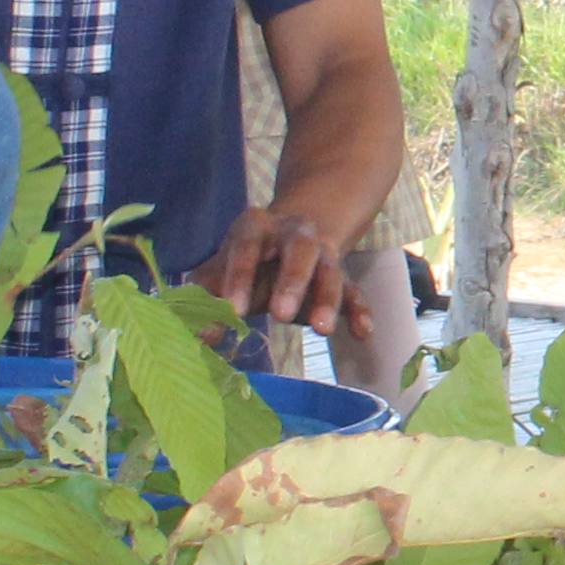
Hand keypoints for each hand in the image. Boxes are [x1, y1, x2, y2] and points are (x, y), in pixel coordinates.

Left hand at [202, 202, 354, 339]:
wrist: (288, 235)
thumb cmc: (246, 260)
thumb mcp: (221, 270)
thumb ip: (207, 299)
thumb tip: (202, 337)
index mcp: (256, 226)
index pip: (246, 246)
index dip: (240, 277)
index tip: (234, 310)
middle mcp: (294, 233)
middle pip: (299, 250)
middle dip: (292, 280)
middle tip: (281, 314)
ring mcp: (322, 253)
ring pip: (330, 271)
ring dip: (327, 299)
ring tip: (322, 330)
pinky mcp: (340, 275)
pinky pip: (353, 290)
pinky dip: (359, 310)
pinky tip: (363, 332)